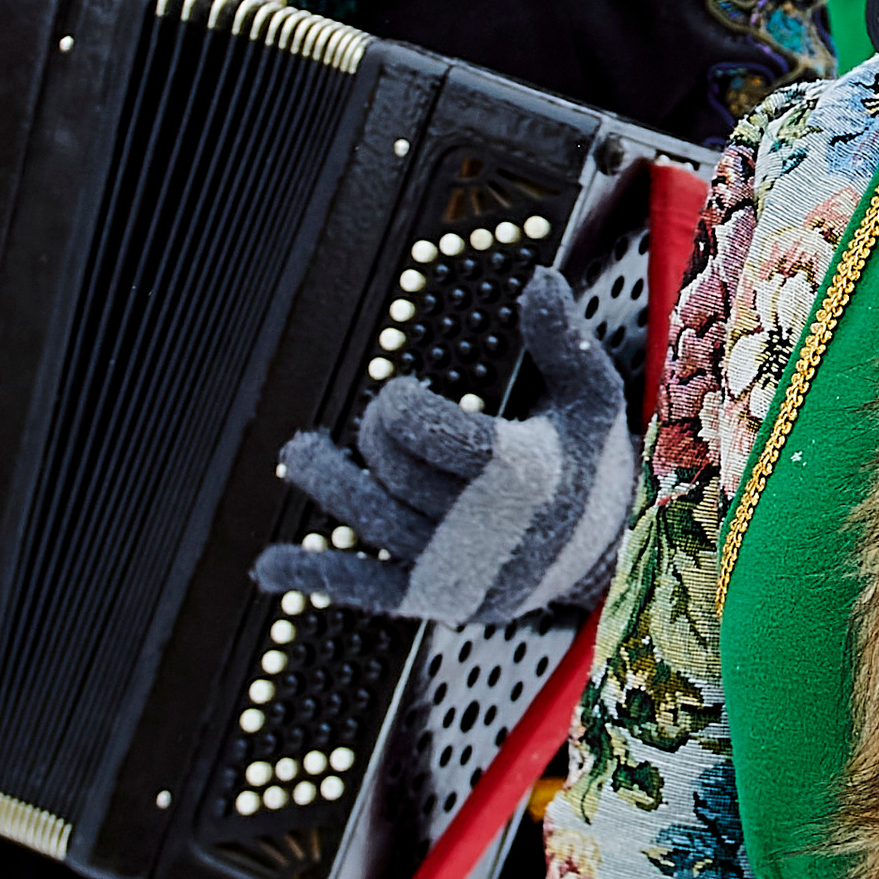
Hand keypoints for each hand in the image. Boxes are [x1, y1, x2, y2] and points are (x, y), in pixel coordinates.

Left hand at [256, 268, 635, 627]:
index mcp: (519, 472)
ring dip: (324, 483)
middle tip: (381, 420)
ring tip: (299, 456)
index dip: (399, 407)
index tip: (401, 395)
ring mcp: (453, 567)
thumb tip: (538, 279)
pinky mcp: (434, 599)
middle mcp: (481, 526)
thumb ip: (562, 340)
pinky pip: (365, 589)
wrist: (609, 559)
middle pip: (395, 469)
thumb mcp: (592, 399)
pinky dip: (315, 576)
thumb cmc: (594, 467)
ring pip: (368, 518)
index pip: (429, 433)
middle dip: (376, 434)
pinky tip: (269, 566)